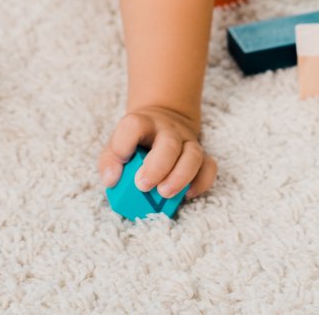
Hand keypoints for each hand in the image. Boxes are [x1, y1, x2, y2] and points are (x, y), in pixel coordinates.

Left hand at [98, 105, 216, 200]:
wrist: (162, 124)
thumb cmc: (135, 142)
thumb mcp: (116, 145)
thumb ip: (110, 161)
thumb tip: (111, 180)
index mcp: (142, 123)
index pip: (133, 126)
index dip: (124, 144)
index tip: (120, 164)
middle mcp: (167, 130)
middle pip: (169, 144)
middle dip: (157, 167)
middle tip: (143, 186)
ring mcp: (187, 141)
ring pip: (193, 155)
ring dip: (180, 176)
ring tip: (164, 193)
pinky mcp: (201, 155)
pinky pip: (209, 166)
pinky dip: (201, 182)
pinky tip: (187, 195)